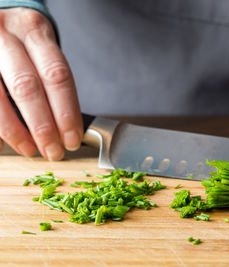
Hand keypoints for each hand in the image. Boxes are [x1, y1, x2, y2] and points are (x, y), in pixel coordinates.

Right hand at [0, 7, 81, 160]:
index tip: (72, 139)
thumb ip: (52, 81)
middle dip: (43, 126)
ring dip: (16, 130)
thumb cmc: (22, 42)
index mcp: (34, 31)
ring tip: (30, 149)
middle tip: (53, 151)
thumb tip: (66, 128)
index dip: (66, 112)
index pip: (57, 76)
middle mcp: (5, 35)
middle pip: (27, 87)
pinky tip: (5, 143)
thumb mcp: (41, 49)